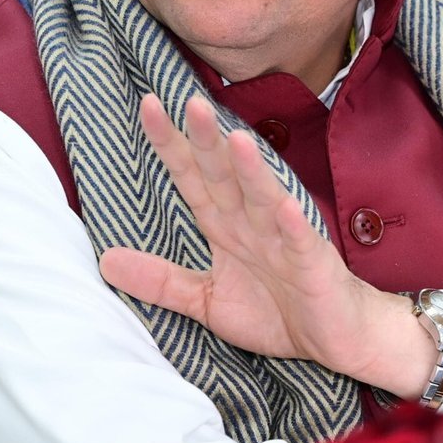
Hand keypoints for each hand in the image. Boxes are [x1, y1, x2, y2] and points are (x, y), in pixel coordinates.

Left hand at [97, 95, 421, 390]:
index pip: (192, 177)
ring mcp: (285, 239)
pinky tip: (283, 206)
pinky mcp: (313, 264)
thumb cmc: (278, 312)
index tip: (147, 106)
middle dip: (207, 141)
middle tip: (188, 101)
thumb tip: (104, 261)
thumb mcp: (206, 300)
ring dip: (250, 170)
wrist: (337, 340)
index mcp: (225, 226)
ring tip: (234, 139)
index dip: (171, 144)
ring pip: (263, 198)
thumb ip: (160, 280)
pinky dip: (292, 224)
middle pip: (225, 176)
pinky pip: (301, 241)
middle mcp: (252, 223)